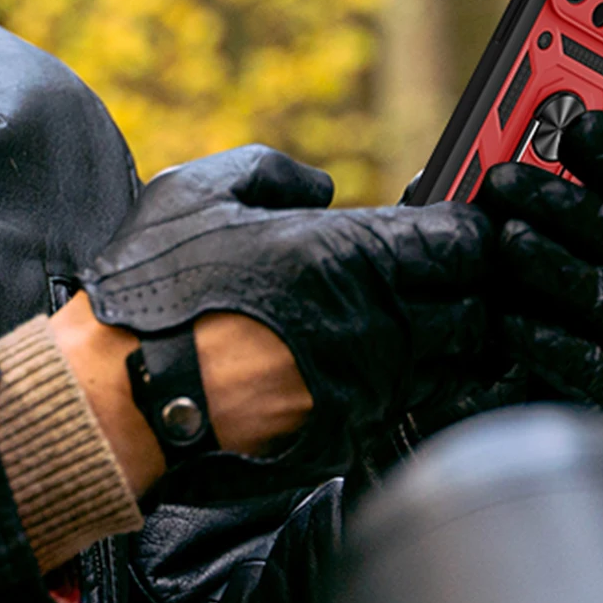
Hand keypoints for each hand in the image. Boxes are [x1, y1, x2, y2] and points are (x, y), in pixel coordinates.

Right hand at [78, 145, 492, 475]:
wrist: (124, 395)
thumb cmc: (156, 289)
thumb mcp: (201, 191)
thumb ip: (271, 171)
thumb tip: (321, 186)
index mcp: (341, 254)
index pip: (460, 241)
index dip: (467, 228)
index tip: (457, 221)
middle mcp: (370, 321)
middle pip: (477, 302)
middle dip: (471, 281)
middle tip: (447, 266)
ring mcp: (366, 384)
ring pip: (459, 358)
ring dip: (451, 332)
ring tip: (421, 311)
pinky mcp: (352, 432)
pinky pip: (420, 399)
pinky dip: (421, 377)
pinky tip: (387, 357)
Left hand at [472, 109, 602, 416]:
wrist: (442, 378)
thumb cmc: (452, 283)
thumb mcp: (452, 223)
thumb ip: (463, 184)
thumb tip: (463, 157)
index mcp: (591, 217)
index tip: (579, 124)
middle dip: (557, 197)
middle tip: (500, 180)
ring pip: (599, 288)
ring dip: (549, 261)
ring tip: (504, 243)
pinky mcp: (602, 385)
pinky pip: (588, 362)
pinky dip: (546, 339)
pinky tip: (507, 324)